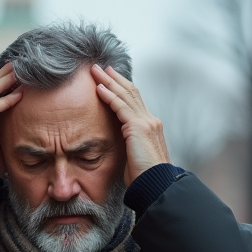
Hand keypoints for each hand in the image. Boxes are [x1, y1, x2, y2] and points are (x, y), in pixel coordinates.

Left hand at [91, 64, 170, 185]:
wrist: (156, 185)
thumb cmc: (145, 178)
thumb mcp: (135, 157)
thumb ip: (129, 146)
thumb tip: (120, 145)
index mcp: (150, 126)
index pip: (135, 101)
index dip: (122, 88)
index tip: (109, 79)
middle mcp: (150, 120)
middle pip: (130, 92)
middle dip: (115, 78)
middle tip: (101, 67)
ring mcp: (146, 122)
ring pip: (125, 95)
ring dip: (109, 81)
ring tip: (95, 71)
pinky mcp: (138, 127)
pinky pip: (120, 107)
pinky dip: (109, 95)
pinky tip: (98, 88)